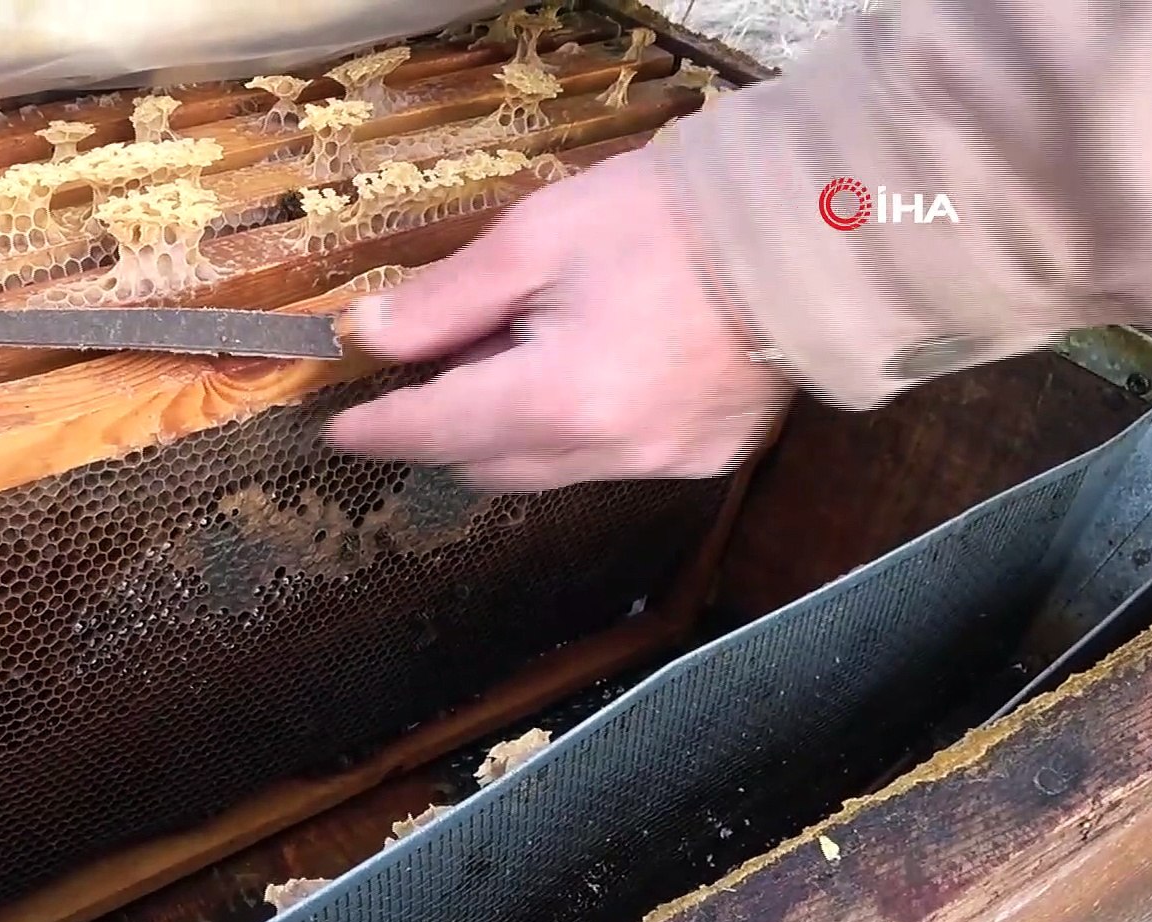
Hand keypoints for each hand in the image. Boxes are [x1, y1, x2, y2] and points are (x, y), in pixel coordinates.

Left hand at [322, 148, 793, 491]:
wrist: (809, 228)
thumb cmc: (668, 220)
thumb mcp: (537, 239)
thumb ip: (446, 300)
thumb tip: (371, 337)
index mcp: (560, 398)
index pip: (438, 432)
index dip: (381, 430)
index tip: (342, 432)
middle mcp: (609, 453)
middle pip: (486, 465)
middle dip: (449, 426)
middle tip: (448, 360)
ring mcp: (662, 464)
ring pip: (546, 472)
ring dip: (515, 430)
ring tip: (532, 349)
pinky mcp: (702, 459)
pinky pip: (609, 465)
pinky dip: (580, 432)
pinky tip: (596, 372)